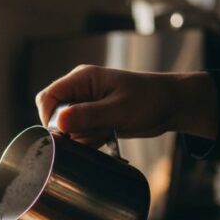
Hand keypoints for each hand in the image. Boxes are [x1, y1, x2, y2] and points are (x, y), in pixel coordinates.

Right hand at [35, 65, 217, 145]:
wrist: (171, 106)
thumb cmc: (150, 100)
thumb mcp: (119, 110)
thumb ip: (88, 116)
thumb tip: (59, 122)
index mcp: (82, 79)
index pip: (48, 97)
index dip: (49, 118)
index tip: (63, 134)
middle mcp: (79, 90)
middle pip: (54, 115)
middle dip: (69, 130)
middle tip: (92, 132)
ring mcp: (85, 105)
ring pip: (66, 128)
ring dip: (83, 137)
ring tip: (107, 131)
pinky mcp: (92, 118)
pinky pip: (78, 134)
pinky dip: (89, 141)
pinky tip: (108, 135)